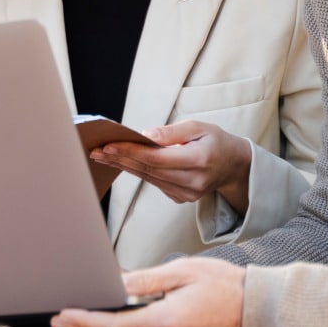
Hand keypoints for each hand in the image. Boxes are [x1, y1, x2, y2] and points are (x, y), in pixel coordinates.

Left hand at [52, 257, 244, 326]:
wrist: (258, 311)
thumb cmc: (225, 286)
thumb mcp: (182, 270)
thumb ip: (145, 281)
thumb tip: (116, 284)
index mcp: (169, 322)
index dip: (85, 322)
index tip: (63, 318)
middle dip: (93, 326)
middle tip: (65, 317)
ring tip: (93, 314)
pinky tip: (127, 321)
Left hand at [92, 120, 252, 211]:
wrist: (232, 166)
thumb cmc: (215, 141)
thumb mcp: (200, 127)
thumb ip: (173, 132)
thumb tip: (145, 136)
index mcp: (199, 160)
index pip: (156, 157)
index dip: (130, 151)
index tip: (108, 144)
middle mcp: (192, 181)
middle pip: (148, 170)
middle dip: (120, 159)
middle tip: (95, 150)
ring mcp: (187, 194)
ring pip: (148, 178)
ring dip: (123, 166)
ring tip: (101, 156)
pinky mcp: (181, 198)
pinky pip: (154, 183)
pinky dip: (137, 172)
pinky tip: (121, 163)